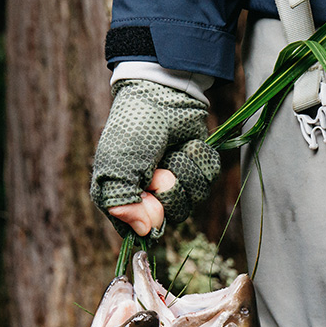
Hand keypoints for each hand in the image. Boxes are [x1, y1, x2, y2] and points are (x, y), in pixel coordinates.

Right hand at [90, 79, 222, 237]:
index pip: (140, 229)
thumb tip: (144, 232)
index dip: (148, 216)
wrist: (161, 94)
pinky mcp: (197, 168)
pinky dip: (199, 161)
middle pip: (172, 217)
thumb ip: (124, 205)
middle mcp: (151, 194)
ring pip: (193, 200)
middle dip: (169, 190)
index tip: (148, 195)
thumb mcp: (117, 168)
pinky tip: (187, 145)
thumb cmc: (133, 130)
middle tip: (159, 168)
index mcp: (125, 196)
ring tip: (172, 152)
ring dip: (184, 172)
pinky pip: (208, 180)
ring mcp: (176, 181)